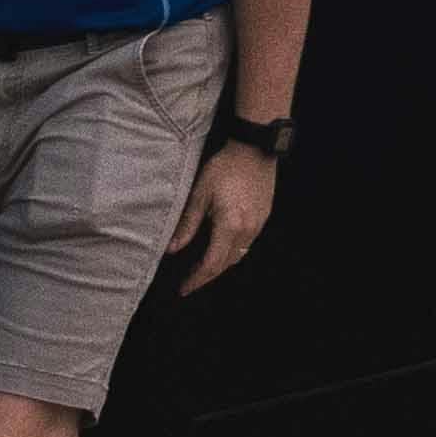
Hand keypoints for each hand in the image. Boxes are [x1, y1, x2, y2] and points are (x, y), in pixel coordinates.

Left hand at [174, 138, 281, 290]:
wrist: (254, 148)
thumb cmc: (224, 167)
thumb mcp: (200, 194)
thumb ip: (187, 224)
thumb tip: (172, 249)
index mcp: (229, 226)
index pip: (211, 265)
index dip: (196, 279)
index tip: (183, 288)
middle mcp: (247, 230)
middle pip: (225, 264)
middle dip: (207, 276)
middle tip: (190, 282)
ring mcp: (258, 224)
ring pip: (238, 256)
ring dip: (220, 265)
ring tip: (203, 267)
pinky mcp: (264, 216)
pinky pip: (247, 243)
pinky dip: (232, 252)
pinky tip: (222, 247)